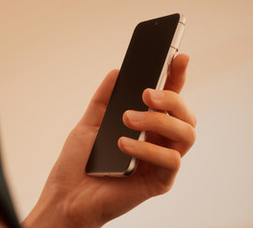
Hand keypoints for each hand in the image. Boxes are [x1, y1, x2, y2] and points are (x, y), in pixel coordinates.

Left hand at [22, 54, 195, 226]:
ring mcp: (162, 162)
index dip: (177, 76)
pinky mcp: (160, 182)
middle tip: (146, 93)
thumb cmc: (79, 163)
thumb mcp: (89, 123)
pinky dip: (148, 148)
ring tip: (127, 119)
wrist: (66, 196)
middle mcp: (159, 141)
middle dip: (171, 98)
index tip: (178, 56)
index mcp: (146, 126)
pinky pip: (171, 161)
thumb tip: (117, 71)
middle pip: (185, 114)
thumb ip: (105, 99)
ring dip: (160, 121)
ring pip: (186, 134)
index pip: (168, 98)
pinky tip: (123, 144)